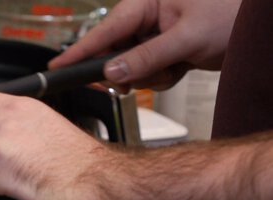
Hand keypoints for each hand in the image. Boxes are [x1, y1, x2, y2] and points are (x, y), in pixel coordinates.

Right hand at [49, 0, 240, 90]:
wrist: (260, 29)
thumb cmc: (234, 15)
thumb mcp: (187, 38)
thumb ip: (147, 56)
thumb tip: (113, 73)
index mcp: (146, 3)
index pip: (104, 31)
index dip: (80, 51)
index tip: (57, 68)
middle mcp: (148, 18)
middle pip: (115, 53)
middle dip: (127, 71)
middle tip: (133, 81)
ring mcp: (156, 35)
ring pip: (132, 67)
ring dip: (150, 76)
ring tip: (174, 68)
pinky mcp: (166, 51)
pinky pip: (149, 73)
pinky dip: (161, 78)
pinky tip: (180, 69)